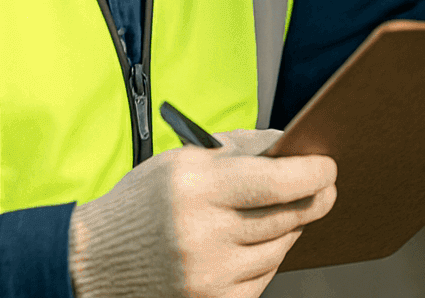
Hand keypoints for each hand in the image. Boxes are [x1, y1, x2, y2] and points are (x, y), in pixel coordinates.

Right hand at [70, 129, 337, 297]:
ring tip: (279, 212)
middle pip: (287, 217)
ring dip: (289, 227)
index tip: (328, 166)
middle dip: (314, 198)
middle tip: (324, 186)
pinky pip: (264, 277)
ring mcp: (208, 276)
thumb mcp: (183, 161)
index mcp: (197, 188)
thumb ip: (240, 150)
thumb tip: (292, 146)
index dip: (314, 173)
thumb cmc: (145, 202)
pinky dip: (267, 258)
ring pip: (281, 247)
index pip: (278, 182)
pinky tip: (252, 243)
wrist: (95, 261)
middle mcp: (204, 234)